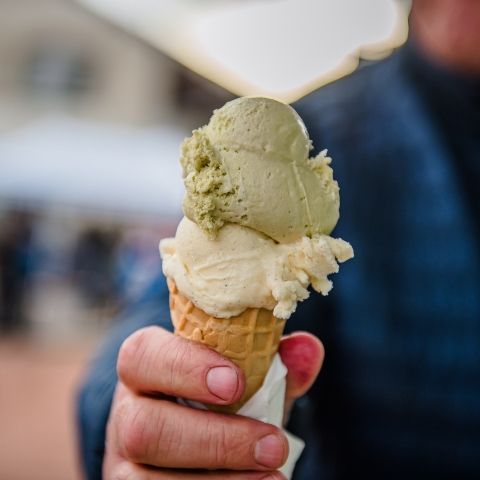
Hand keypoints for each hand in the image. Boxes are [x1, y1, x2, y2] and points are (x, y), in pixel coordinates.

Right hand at [103, 326, 323, 478]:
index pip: (143, 354)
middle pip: (143, 428)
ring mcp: (123, 461)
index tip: (235, 382)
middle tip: (273, 446)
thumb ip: (273, 364)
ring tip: (274, 479)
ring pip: (146, 478)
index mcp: (145, 366)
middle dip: (215, 440)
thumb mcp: (243, 379)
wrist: (193, 442)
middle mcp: (126, 412)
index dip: (184, 366)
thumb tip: (309, 349)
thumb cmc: (217, 401)